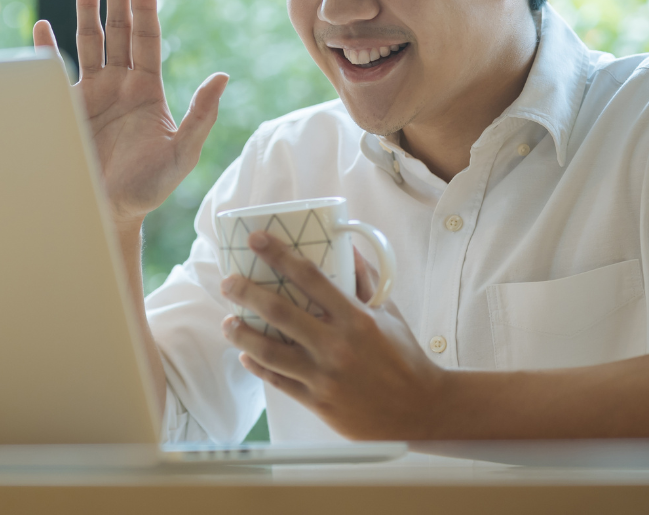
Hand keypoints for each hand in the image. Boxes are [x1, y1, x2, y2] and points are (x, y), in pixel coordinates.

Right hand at [33, 0, 227, 227]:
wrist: (109, 213)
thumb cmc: (149, 187)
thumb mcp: (182, 153)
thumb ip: (200, 115)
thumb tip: (222, 77)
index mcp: (147, 88)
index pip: (146, 37)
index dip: (144, 6)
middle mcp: (119, 84)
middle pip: (118, 28)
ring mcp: (91, 93)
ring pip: (89, 39)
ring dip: (85, 7)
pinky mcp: (66, 107)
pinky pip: (55, 70)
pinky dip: (47, 49)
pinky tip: (42, 26)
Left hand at [220, 231, 447, 439]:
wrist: (420, 410)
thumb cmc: (405, 356)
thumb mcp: (388, 312)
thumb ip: (365, 279)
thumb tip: (346, 246)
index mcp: (356, 318)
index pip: (310, 277)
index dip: (279, 255)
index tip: (256, 239)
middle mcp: (336, 346)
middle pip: (280, 313)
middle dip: (247, 293)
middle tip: (228, 282)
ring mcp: (324, 376)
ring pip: (270, 351)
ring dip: (242, 334)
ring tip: (228, 322)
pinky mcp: (318, 402)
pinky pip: (278, 381)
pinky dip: (258, 366)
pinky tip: (246, 356)